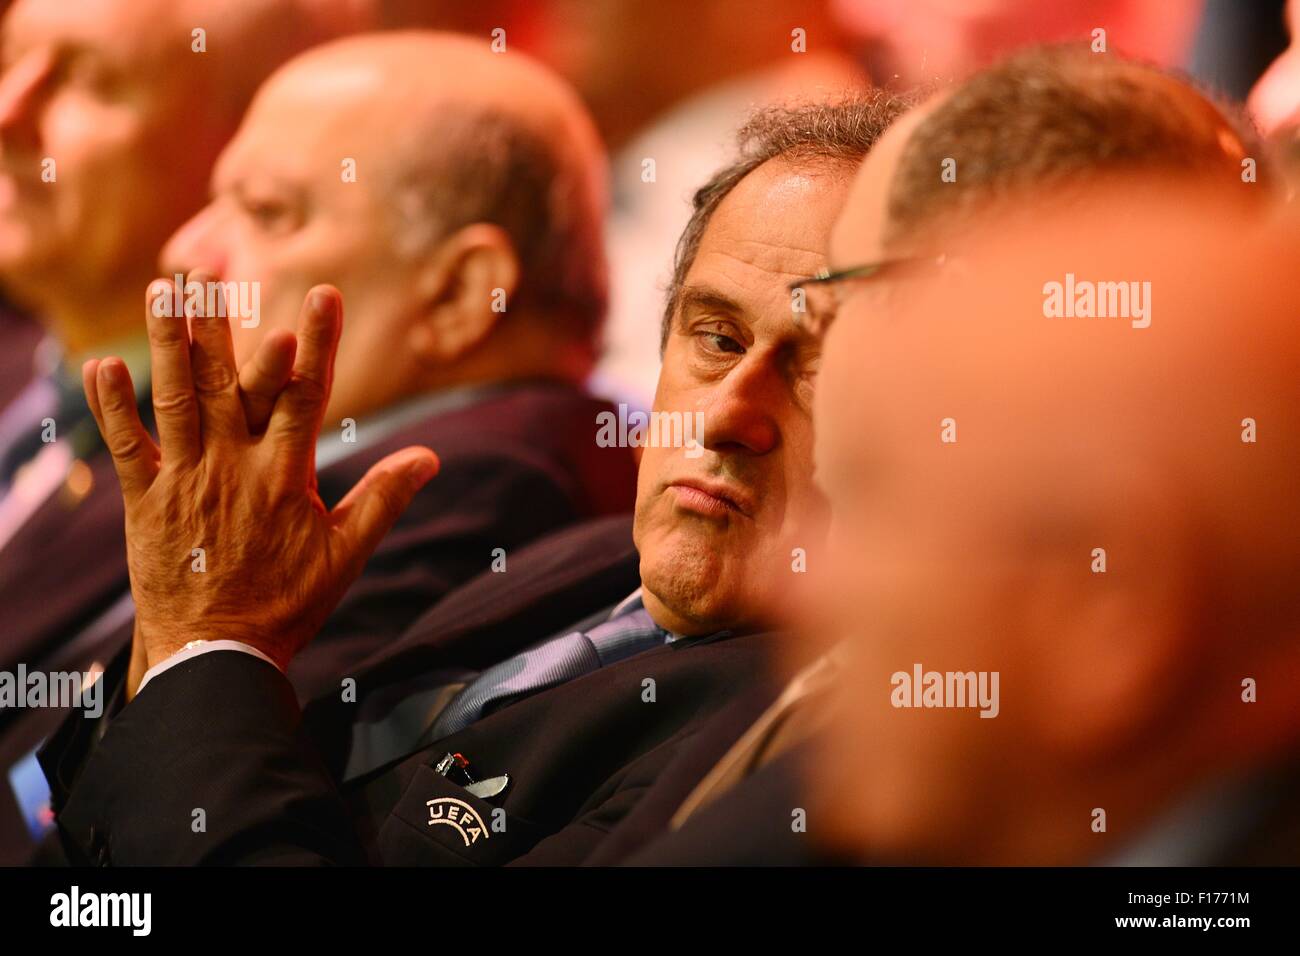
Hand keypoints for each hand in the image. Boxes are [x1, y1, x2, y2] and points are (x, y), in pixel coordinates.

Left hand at [83, 278, 439, 684]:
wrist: (216, 653)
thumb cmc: (287, 603)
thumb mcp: (347, 553)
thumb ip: (385, 498)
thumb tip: (430, 457)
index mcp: (286, 475)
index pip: (305, 393)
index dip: (317, 341)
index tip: (323, 294)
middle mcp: (233, 466)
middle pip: (227, 381)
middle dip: (220, 324)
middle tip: (209, 273)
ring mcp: (185, 480)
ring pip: (175, 398)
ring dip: (166, 343)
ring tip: (161, 292)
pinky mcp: (145, 501)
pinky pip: (126, 446)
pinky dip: (111, 406)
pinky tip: (99, 365)